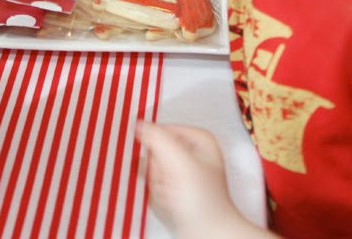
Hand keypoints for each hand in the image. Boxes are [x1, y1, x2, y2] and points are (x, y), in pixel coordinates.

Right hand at [137, 122, 269, 238]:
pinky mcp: (179, 188)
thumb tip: (140, 124)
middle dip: (158, 170)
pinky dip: (160, 195)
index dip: (155, 147)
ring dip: (159, 184)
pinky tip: (172, 202)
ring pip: (155, 170)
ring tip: (173, 195)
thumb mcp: (180, 162)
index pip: (161, 130)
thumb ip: (158, 139)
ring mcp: (185, 170)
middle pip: (157, 152)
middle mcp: (193, 151)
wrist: (210, 233)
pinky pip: (157, 185)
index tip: (158, 159)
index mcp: (200, 138)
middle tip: (171, 182)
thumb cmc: (205, 202)